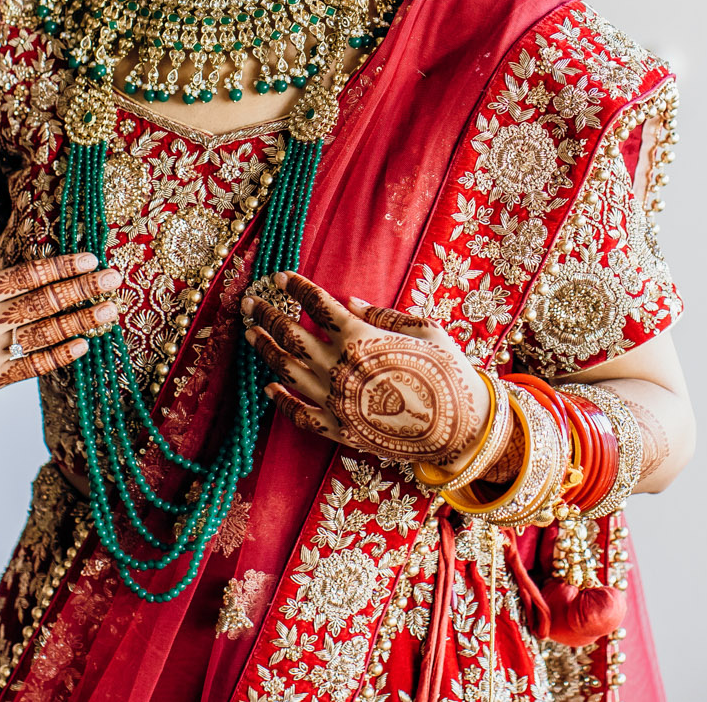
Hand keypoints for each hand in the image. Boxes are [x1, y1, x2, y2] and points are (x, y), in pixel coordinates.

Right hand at [0, 218, 118, 414]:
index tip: (91, 259)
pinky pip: (29, 369)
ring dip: (80, 322)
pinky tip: (82, 347)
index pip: (26, 275)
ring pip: (43, 335)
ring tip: (110, 312)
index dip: (61, 267)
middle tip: (116, 280)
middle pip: (43, 303)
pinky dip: (56, 358)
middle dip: (82, 290)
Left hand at [241, 271, 490, 468]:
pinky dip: (279, 398)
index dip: (296, 288)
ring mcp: (334, 399)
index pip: (316, 304)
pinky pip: (298, 412)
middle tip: (250, 303)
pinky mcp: (337, 428)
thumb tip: (349, 302)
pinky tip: (267, 386)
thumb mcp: (425, 330)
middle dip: (267, 315)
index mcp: (360, 336)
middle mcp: (339, 365)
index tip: (280, 277)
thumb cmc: (447, 372)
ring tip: (250, 335)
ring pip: (285, 369)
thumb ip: (384, 315)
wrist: (457, 427)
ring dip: (264, 349)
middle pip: (290, 335)